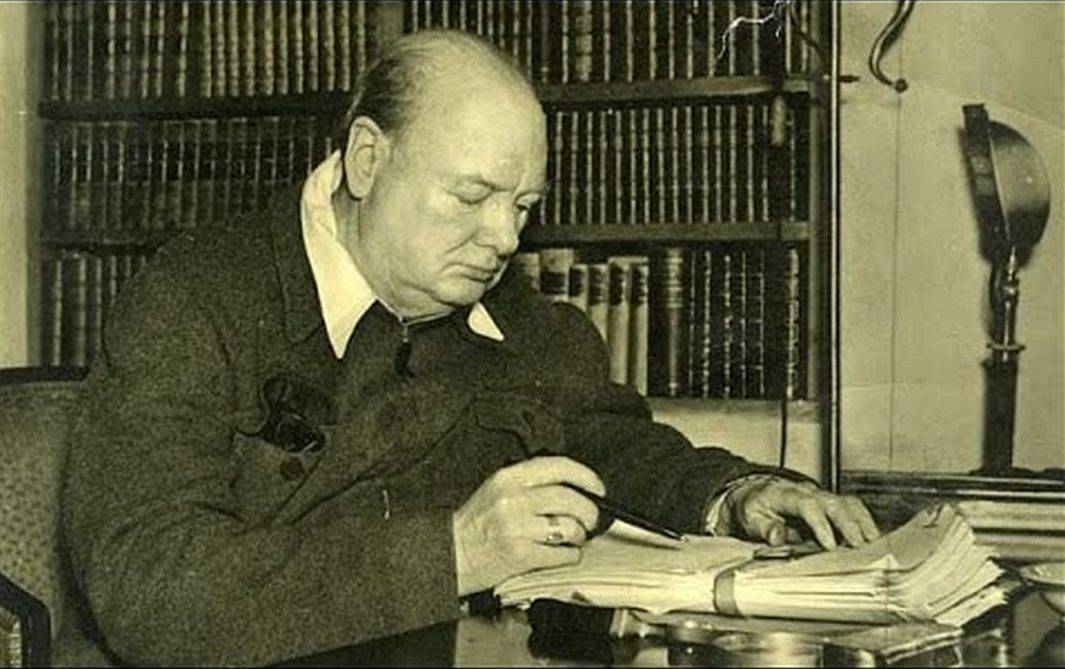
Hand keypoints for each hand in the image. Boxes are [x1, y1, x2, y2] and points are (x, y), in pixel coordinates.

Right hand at [452, 456, 603, 595]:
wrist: (450, 554)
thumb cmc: (476, 524)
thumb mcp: (496, 489)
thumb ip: (530, 483)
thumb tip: (573, 486)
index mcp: (508, 478)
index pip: (559, 467)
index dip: (586, 477)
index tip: (597, 487)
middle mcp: (513, 499)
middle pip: (570, 498)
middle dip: (589, 511)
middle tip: (590, 519)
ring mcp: (517, 528)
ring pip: (569, 527)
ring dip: (579, 535)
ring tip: (573, 538)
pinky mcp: (520, 555)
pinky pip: (562, 554)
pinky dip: (570, 556)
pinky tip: (562, 554)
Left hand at [721, 477, 879, 549]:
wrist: (757, 493)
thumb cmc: (754, 508)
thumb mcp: (750, 519)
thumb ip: (764, 528)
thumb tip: (777, 536)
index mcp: (786, 495)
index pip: (807, 505)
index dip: (820, 524)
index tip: (830, 545)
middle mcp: (808, 492)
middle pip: (834, 502)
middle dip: (849, 524)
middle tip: (860, 546)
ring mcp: (822, 496)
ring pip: (848, 503)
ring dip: (862, 522)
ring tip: (874, 543)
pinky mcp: (831, 504)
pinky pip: (853, 508)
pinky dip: (865, 522)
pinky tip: (874, 539)